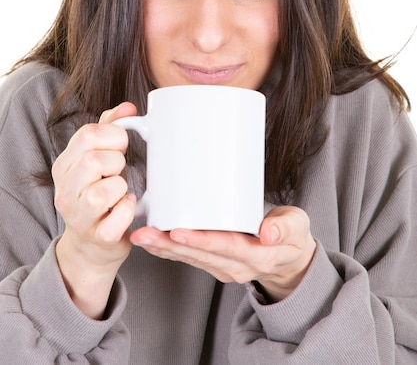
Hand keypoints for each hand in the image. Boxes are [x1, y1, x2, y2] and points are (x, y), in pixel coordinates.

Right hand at [52, 102, 137, 317]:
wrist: (93, 245)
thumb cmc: (99, 194)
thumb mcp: (96, 159)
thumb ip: (109, 129)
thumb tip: (127, 107)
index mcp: (64, 166)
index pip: (87, 135)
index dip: (112, 135)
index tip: (120, 145)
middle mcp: (66, 190)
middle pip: (93, 160)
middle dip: (116, 161)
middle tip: (118, 170)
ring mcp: (80, 216)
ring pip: (104, 190)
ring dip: (121, 185)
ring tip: (120, 190)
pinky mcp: (99, 236)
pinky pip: (119, 215)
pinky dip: (129, 208)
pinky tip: (127, 205)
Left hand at [130, 206, 315, 301]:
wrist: (291, 260)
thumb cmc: (292, 237)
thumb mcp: (298, 227)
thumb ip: (285, 227)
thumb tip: (268, 232)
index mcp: (258, 256)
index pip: (227, 247)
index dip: (202, 240)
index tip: (179, 232)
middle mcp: (237, 266)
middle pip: (201, 255)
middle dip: (170, 244)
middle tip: (145, 233)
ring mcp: (225, 268)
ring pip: (191, 258)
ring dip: (164, 248)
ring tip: (141, 236)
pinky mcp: (216, 265)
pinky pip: (190, 259)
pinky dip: (169, 250)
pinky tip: (152, 241)